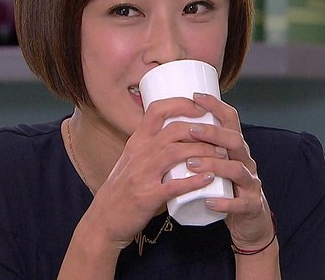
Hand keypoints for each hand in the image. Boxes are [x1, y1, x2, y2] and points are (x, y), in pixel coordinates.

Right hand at [83, 97, 227, 249]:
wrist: (103, 220)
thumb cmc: (121, 191)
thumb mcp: (131, 161)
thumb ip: (152, 149)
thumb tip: (180, 137)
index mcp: (136, 142)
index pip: (157, 111)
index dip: (181, 104)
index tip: (200, 107)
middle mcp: (139, 154)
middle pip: (174, 130)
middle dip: (201, 130)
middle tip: (219, 136)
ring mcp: (142, 174)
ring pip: (177, 153)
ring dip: (203, 151)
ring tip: (221, 154)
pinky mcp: (147, 197)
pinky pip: (175, 185)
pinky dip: (195, 180)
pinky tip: (210, 178)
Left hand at [186, 93, 275, 250]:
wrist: (249, 221)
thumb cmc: (225, 188)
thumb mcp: (216, 162)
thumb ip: (201, 146)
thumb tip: (169, 123)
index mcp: (236, 148)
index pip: (230, 120)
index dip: (215, 106)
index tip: (195, 96)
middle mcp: (246, 161)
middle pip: (235, 140)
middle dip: (213, 133)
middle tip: (190, 131)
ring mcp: (251, 183)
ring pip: (237, 169)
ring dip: (214, 165)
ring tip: (191, 164)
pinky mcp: (251, 206)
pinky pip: (240, 203)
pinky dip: (224, 203)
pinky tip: (208, 201)